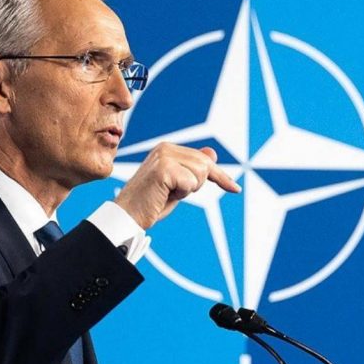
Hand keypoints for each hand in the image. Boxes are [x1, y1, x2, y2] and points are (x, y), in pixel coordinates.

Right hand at [114, 143, 240, 228]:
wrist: (128, 215)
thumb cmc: (151, 202)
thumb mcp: (177, 185)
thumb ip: (192, 169)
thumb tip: (211, 153)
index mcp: (167, 149)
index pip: (203, 160)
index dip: (220, 177)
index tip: (235, 189)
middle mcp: (165, 148)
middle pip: (205, 165)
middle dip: (196, 184)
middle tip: (173, 192)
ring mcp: (163, 156)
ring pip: (200, 173)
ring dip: (188, 189)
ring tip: (167, 193)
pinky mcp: (163, 169)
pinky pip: (190, 183)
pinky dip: (182, 194)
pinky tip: (164, 195)